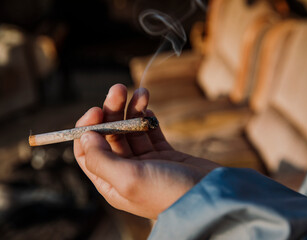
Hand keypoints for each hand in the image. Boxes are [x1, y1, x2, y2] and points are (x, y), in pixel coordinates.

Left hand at [74, 84, 219, 218]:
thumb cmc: (168, 193)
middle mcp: (125, 171)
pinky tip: (148, 106)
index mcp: (111, 181)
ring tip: (141, 91)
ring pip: (131, 130)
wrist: (209, 196)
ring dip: (132, 109)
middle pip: (109, 135)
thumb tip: (85, 136)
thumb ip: (101, 159)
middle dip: (112, 110)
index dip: (88, 128)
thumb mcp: (129, 179)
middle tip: (119, 89)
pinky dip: (147, 118)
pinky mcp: (164, 153)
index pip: (87, 152)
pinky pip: (149, 131)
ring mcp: (146, 161)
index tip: (97, 110)